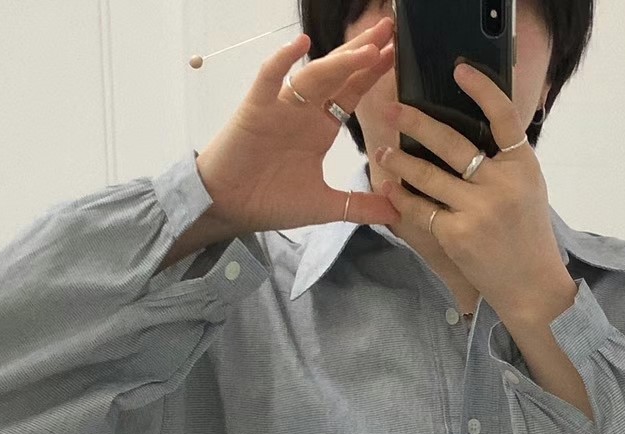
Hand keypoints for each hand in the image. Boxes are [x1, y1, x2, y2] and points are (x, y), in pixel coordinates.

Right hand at [195, 20, 402, 234]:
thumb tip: (396, 213)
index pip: (351, 92)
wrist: (228, 207)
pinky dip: (283, 60)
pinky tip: (300, 43)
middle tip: (388, 28)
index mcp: (320, 128)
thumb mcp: (325, 207)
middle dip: (362, 52)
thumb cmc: (269, 201)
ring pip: (313, 75)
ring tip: (367, 47)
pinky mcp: (256, 108)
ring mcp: (281, 106)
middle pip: (338, 74)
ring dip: (340, 60)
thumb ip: (360, 206)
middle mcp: (304, 111)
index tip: (393, 55)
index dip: (371, 74)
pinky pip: (269, 78)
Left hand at [375, 63, 566, 321]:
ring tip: (383, 152)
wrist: (531, 287)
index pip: (504, 116)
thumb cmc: (528, 236)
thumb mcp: (528, 189)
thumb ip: (505, 161)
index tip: (460, 71)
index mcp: (522, 166)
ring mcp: (478, 210)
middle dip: (417, 123)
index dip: (482, 90)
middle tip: (395, 110)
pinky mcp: (457, 234)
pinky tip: (390, 188)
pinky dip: (402, 198)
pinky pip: (421, 209)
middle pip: (452, 142)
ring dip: (400, 161)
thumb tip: (472, 131)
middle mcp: (501, 184)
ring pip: (428, 175)